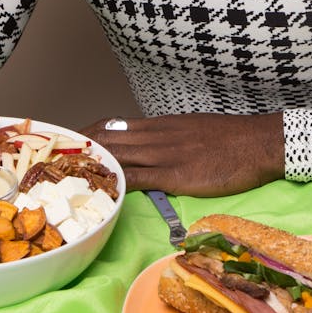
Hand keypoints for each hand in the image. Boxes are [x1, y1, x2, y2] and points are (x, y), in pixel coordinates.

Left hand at [80, 113, 284, 196]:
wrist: (258, 142)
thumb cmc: (231, 139)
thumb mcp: (193, 129)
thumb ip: (169, 137)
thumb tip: (150, 146)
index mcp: (161, 125)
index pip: (115, 126)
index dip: (89, 133)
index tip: (69, 139)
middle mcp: (157, 135)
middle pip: (109, 138)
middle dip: (80, 147)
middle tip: (53, 156)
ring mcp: (166, 154)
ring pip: (119, 155)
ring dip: (92, 163)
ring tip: (66, 170)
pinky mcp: (177, 174)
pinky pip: (141, 177)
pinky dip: (119, 181)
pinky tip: (104, 187)